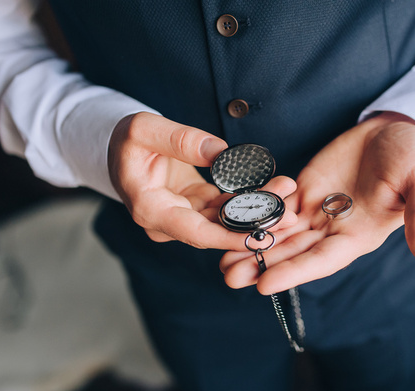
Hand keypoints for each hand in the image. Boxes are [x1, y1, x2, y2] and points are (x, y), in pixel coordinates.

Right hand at [108, 112, 296, 249]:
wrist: (123, 148)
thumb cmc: (128, 140)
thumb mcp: (143, 129)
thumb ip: (179, 139)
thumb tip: (219, 152)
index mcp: (151, 210)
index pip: (196, 233)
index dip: (230, 237)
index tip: (262, 235)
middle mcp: (169, 222)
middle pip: (216, 231)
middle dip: (254, 224)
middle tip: (290, 215)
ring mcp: (184, 217)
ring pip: (225, 221)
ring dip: (257, 211)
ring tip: (288, 194)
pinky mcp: (197, 207)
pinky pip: (225, 209)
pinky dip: (248, 201)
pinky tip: (274, 190)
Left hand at [219, 112, 414, 293]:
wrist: (397, 127)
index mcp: (359, 237)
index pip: (321, 261)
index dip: (294, 273)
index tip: (264, 285)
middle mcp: (334, 230)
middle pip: (292, 253)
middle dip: (261, 264)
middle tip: (228, 276)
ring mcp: (316, 211)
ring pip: (279, 233)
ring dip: (251, 244)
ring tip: (220, 259)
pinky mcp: (303, 190)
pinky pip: (276, 204)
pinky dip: (255, 214)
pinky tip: (231, 221)